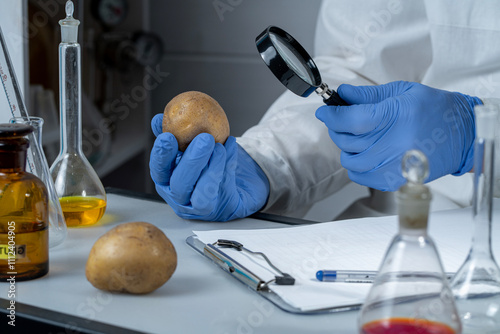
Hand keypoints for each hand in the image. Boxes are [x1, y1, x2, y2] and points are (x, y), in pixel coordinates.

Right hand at [149, 114, 269, 220]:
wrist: (235, 183)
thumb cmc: (207, 164)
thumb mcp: (189, 147)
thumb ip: (175, 135)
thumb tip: (158, 119)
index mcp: (167, 180)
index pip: (158, 170)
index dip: (161, 155)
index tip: (168, 136)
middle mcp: (179, 196)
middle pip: (179, 184)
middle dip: (192, 160)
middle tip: (204, 138)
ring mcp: (197, 206)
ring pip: (200, 193)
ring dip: (211, 167)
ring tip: (219, 146)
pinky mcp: (218, 210)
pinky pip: (221, 192)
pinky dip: (226, 169)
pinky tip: (229, 148)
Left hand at [316, 81, 481, 190]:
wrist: (462, 135)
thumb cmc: (436, 110)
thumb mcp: (402, 92)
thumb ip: (369, 94)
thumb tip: (342, 93)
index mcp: (397, 117)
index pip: (352, 119)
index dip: (333, 115)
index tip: (325, 111)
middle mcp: (395, 143)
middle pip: (348, 140)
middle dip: (337, 128)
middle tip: (341, 120)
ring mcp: (395, 165)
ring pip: (351, 161)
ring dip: (346, 148)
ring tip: (356, 137)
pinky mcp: (396, 179)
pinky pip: (362, 177)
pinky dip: (356, 166)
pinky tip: (364, 154)